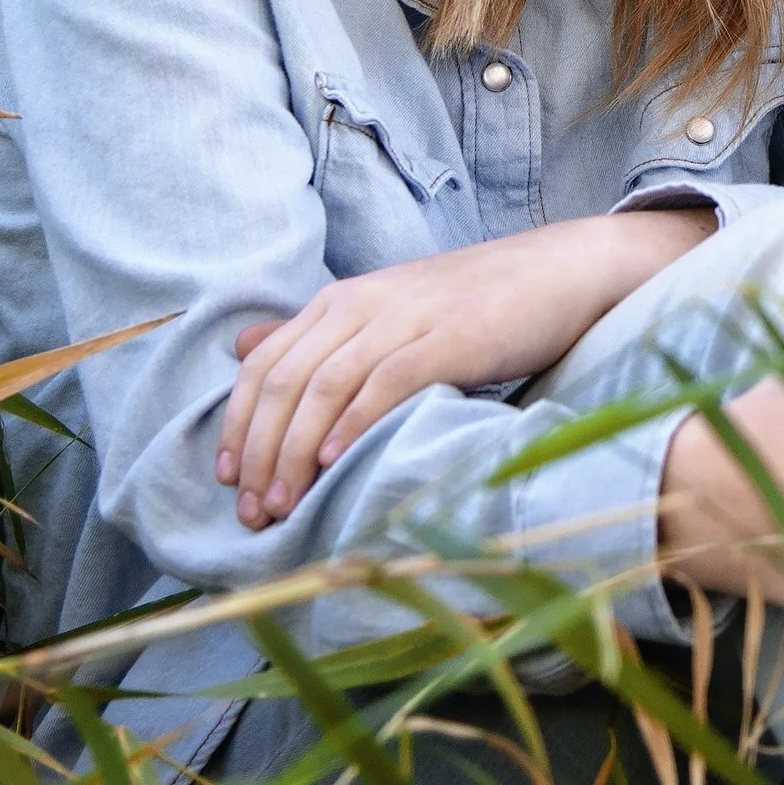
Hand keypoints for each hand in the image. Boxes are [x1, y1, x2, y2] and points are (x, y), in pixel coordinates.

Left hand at [215, 206, 714, 527]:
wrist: (555, 273)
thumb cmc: (471, 305)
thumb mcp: (384, 313)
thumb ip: (316, 335)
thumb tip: (244, 348)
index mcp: (339, 301)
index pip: (264, 364)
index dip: (238, 423)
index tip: (228, 480)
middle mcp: (360, 305)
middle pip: (286, 381)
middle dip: (260, 451)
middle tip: (252, 511)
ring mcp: (403, 319)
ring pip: (325, 386)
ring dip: (295, 450)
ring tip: (284, 503)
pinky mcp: (446, 339)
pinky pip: (385, 382)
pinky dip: (353, 422)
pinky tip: (334, 461)